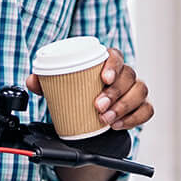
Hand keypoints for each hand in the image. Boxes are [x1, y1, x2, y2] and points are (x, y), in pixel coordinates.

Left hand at [26, 47, 153, 131]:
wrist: (87, 114)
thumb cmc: (78, 93)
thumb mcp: (58, 87)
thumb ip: (45, 82)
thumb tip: (33, 81)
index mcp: (107, 63)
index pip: (116, 56)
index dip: (113, 64)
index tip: (103, 77)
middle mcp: (124, 75)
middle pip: (129, 76)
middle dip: (115, 92)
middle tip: (98, 106)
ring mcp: (134, 91)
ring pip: (140, 92)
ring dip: (124, 107)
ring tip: (106, 119)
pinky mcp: (140, 108)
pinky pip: (147, 110)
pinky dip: (135, 118)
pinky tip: (118, 125)